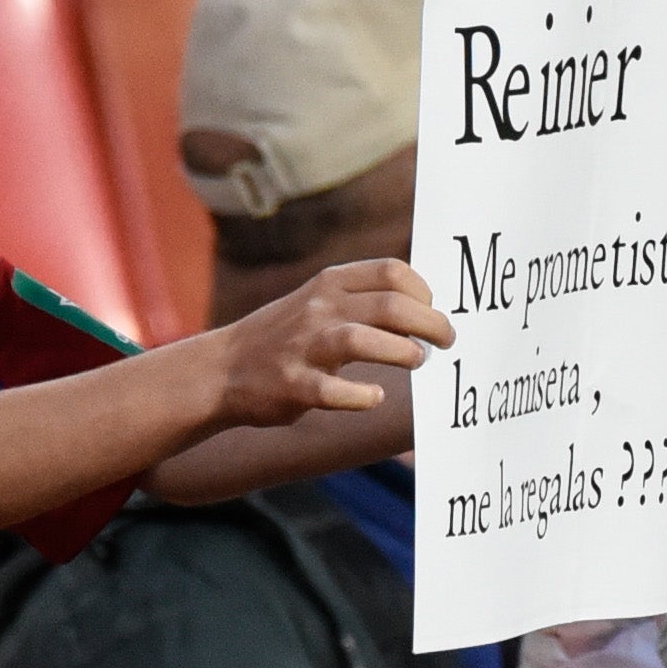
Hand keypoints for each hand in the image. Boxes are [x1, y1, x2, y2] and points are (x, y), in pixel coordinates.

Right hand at [209, 255, 452, 422]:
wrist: (221, 369)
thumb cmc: (285, 337)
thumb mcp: (318, 301)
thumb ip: (361, 298)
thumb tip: (423, 308)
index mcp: (329, 283)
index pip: (392, 271)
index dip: (424, 292)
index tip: (432, 311)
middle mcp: (319, 309)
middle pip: (391, 306)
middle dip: (431, 324)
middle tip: (445, 341)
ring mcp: (304, 347)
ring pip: (363, 340)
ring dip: (402, 352)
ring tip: (417, 361)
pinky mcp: (293, 386)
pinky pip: (334, 391)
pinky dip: (361, 396)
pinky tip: (374, 396)